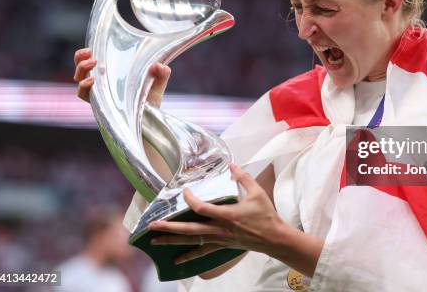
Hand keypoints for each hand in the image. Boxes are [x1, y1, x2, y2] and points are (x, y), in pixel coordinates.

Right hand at [73, 47, 170, 105]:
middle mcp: (102, 85)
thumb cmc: (151, 102)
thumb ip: (162, 73)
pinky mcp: (99, 106)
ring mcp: (99, 96)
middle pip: (80, 70)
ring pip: (79, 81)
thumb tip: (158, 65)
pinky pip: (85, 96)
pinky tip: (92, 81)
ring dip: (81, 70)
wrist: (151, 124)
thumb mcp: (158, 84)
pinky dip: (84, 87)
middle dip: (80, 60)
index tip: (90, 49)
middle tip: (88, 54)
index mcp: (111, 76)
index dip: (84, 55)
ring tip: (93, 63)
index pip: (91, 63)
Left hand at [148, 164, 287, 263]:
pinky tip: (177, 260)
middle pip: (189, 229)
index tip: (184, 191)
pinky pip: (202, 251)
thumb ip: (243, 178)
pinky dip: (188, 256)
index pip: (202, 208)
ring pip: (192, 241)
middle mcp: (219, 229)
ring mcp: (219, 239)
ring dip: (172, 241)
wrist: (273, 238)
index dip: (190, 200)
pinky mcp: (221, 245)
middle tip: (152, 226)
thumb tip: (232, 165)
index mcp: (227, 215)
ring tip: (154, 240)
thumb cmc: (265, 215)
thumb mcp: (257, 192)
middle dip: (169, 228)